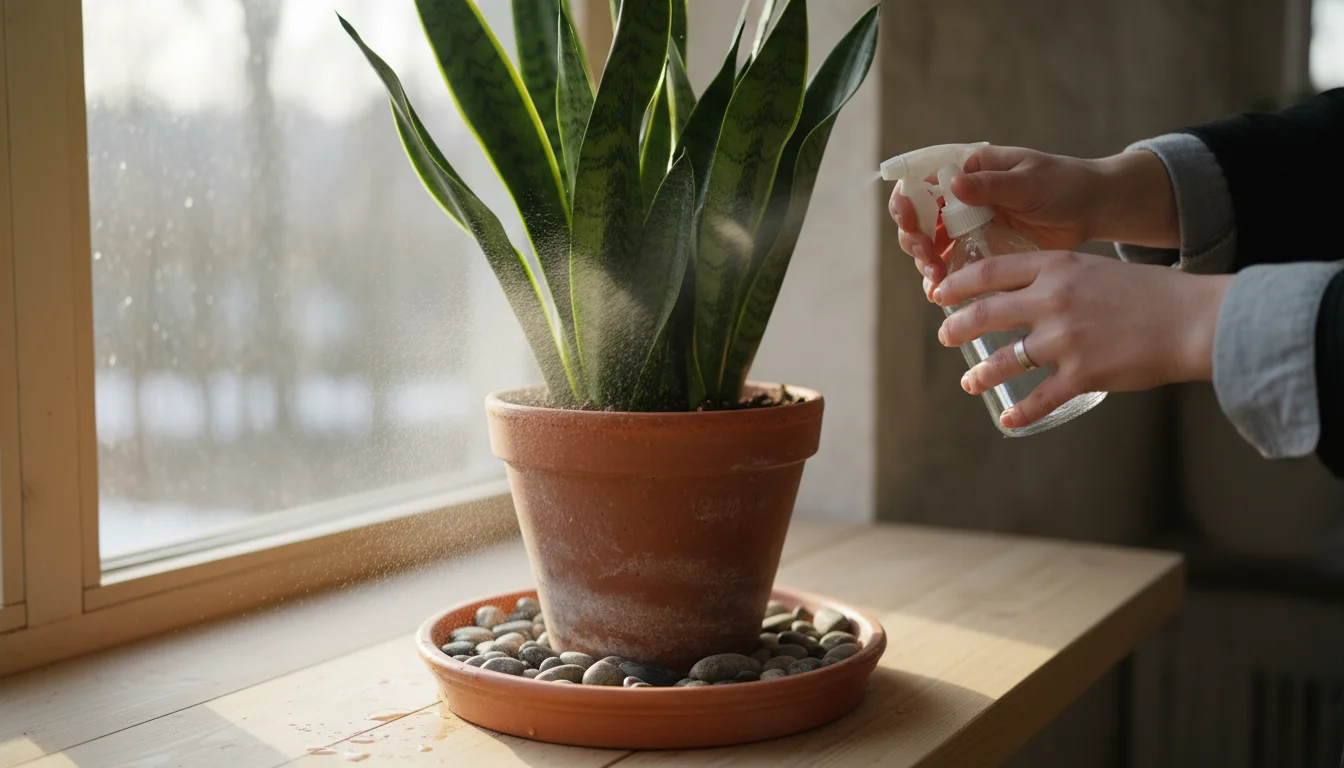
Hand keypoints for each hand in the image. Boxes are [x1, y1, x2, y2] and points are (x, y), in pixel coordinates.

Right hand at [888, 147, 1177, 294]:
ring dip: (926, 263)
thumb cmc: (1065, 183)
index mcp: (969, 171)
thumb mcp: (1030, 181)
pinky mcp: (981, 250)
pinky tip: (941, 293)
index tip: (908, 218)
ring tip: (936, 281)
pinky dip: (943, 279)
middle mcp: (962, 199)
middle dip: (914, 239)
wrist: (1094, 209)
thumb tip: (952, 184)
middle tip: (926, 256)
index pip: (921, 183)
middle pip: (919, 219)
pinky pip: (952, 265)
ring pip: (930, 246)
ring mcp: (969, 226)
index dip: (906, 201)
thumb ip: (992, 185)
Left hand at [931, 251, 1231, 429]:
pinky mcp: (1082, 374)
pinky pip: (1039, 399)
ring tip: (969, 381)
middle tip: (944, 336)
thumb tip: (1026, 294)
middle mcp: (1053, 301)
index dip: (957, 284)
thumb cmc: (1150, 294)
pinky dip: (1020, 413)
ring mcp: (1065, 340)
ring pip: (1004, 361)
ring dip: (980, 374)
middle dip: (956, 328)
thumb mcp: (1095, 270)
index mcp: (1056, 268)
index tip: (938, 294)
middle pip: (984, 314)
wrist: (1193, 320)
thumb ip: (1059, 279)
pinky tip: (1008, 419)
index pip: (989, 272)